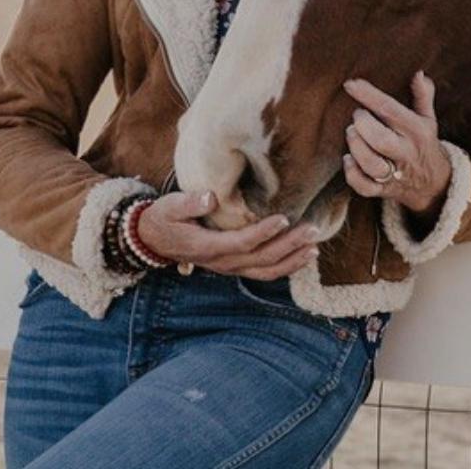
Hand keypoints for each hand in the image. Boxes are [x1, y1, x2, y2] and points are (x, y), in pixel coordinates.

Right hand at [134, 191, 319, 278]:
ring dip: (292, 260)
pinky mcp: (235, 267)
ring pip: (266, 271)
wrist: (154, 239)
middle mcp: (222, 262)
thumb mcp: (169, 207)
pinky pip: (264, 272)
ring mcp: (229, 268)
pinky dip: (286, 267)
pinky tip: (304, 256)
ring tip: (315, 247)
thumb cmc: (165, 218)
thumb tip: (210, 197)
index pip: (241, 242)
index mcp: (207, 246)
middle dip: (289, 245)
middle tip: (312, 230)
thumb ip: (189, 203)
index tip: (284, 218)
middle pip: (261, 258)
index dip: (264, 232)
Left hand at [342, 72, 450, 214]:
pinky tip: (348, 159)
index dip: (368, 95)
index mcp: (416, 131)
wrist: (435, 184)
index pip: (390, 109)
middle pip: (381, 140)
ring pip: (372, 164)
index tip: (350, 83)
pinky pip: (365, 187)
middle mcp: (406, 152)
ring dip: (356, 147)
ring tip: (351, 133)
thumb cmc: (423, 143)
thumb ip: (422, 95)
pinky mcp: (384, 190)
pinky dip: (352, 173)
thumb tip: (419, 72)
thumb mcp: (427, 119)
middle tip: (357, 115)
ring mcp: (395, 173)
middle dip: (362, 124)